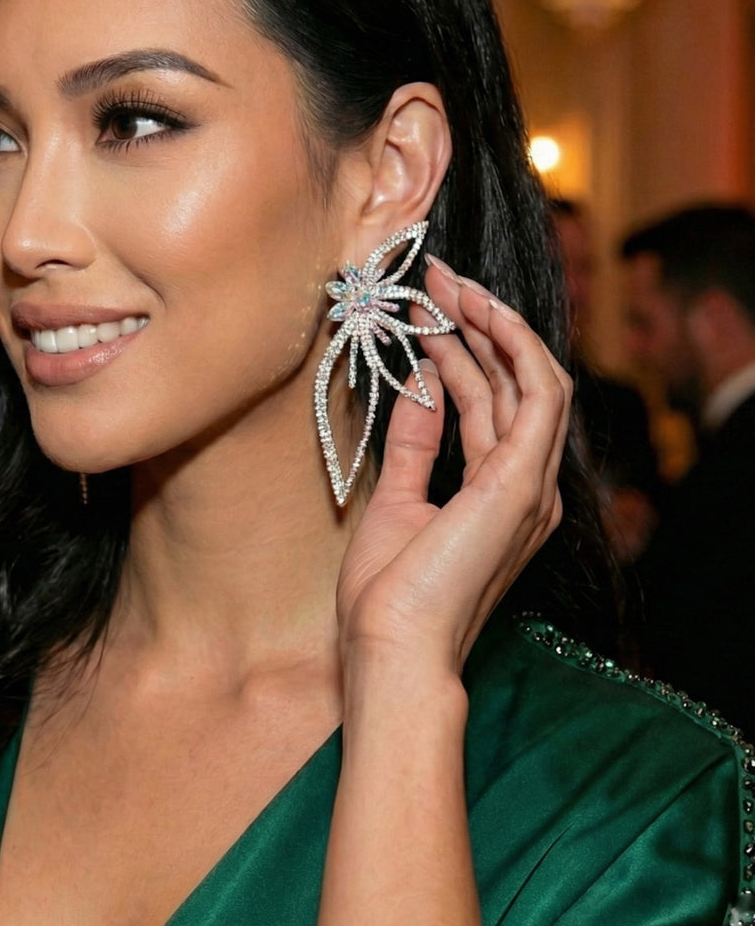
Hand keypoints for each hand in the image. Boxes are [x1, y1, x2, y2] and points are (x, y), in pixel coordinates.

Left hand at [335, 256, 571, 675]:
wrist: (391, 646)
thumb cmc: (388, 593)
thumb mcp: (398, 498)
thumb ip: (417, 442)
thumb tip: (420, 383)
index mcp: (500, 496)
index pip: (492, 405)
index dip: (464, 351)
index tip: (426, 311)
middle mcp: (527, 488)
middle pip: (516, 385)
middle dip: (479, 326)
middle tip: (439, 279)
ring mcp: (532, 486)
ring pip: (533, 381)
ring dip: (494, 326)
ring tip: (451, 284)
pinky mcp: (522, 484)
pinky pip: (537, 396)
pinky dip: (513, 348)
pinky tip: (476, 314)